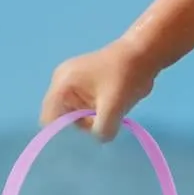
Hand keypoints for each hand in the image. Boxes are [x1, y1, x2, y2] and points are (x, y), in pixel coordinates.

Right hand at [39, 39, 157, 139]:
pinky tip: (111, 108)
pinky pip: (85, 108)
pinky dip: (97, 113)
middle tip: (103, 122)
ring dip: (92, 120)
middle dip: (82, 124)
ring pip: (76, 114)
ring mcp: (73, 84)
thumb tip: (99, 138)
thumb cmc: (126, 76)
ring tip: (111, 112)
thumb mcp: (114, 107)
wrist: (144, 54)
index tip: (82, 140)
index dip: (61, 132)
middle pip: (63, 117)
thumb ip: (102, 129)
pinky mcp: (85, 86)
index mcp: (62, 84)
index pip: (49, 117)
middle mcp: (62, 83)